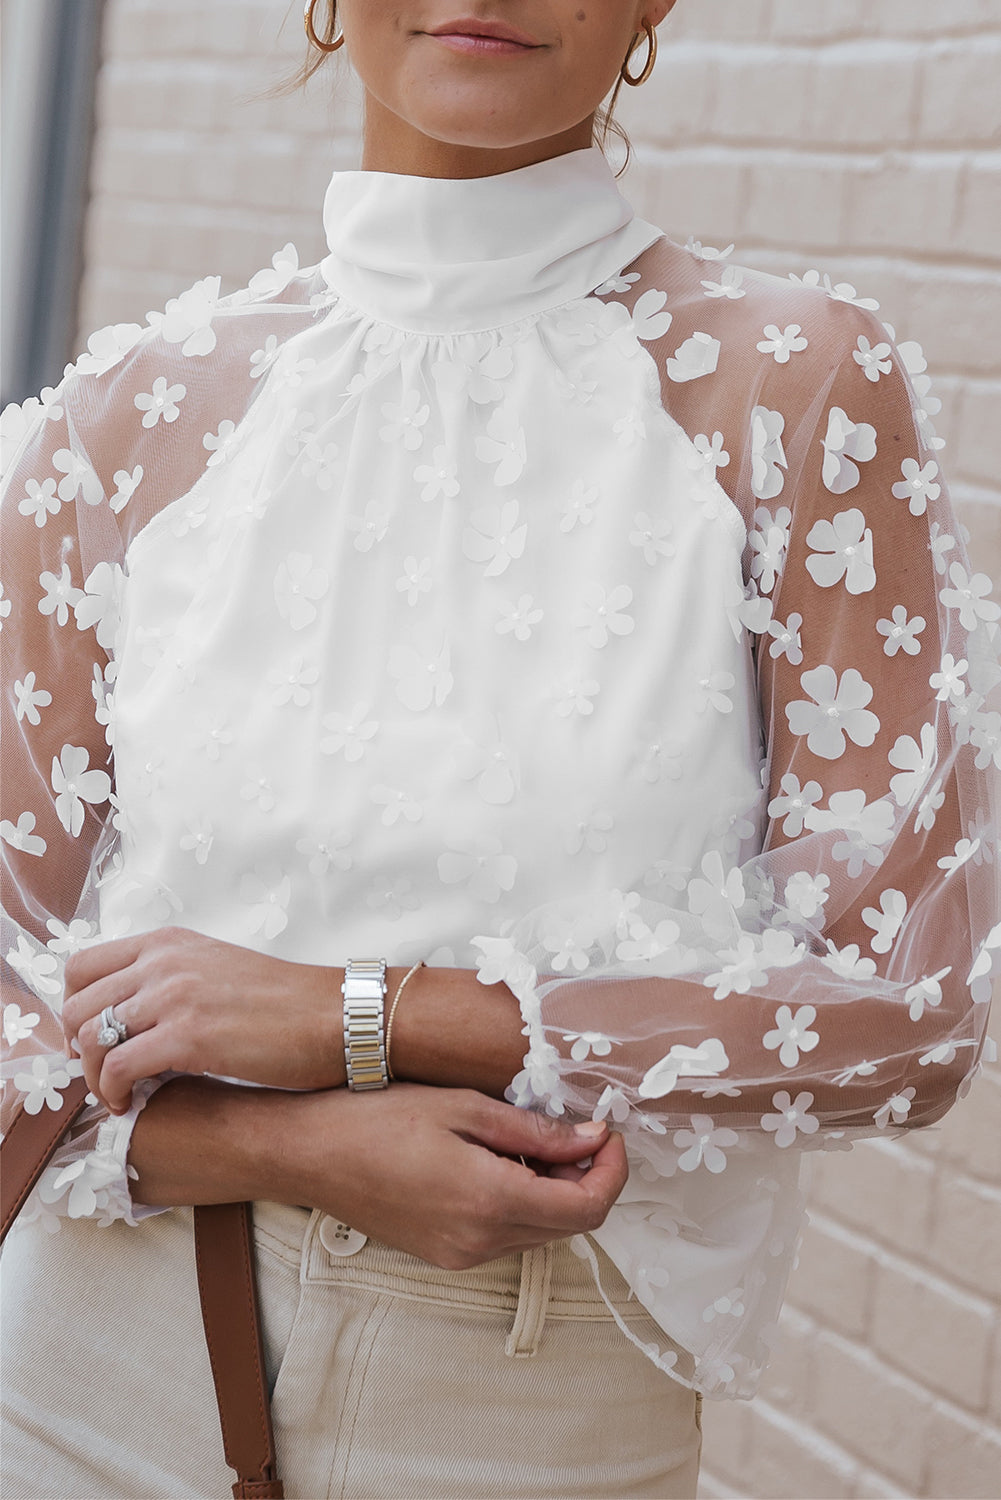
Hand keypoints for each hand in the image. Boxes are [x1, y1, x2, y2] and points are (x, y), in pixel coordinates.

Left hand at [61, 926, 339, 1112]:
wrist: (335, 1015)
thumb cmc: (286, 1003)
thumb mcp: (217, 970)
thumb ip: (171, 980)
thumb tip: (131, 1016)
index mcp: (168, 942)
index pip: (81, 967)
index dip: (75, 1009)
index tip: (93, 1038)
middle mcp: (163, 961)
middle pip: (76, 1005)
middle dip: (79, 1048)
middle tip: (103, 1073)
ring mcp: (174, 995)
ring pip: (90, 1037)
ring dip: (93, 1075)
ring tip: (116, 1095)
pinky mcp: (187, 1036)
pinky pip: (117, 1067)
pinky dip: (112, 1093)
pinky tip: (129, 1104)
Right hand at [291, 1083, 629, 1268]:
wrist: (309, 1154)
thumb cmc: (377, 1119)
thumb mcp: (463, 1108)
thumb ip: (534, 1130)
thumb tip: (591, 1139)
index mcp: (490, 1202)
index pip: (588, 1209)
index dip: (613, 1172)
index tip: (609, 1133)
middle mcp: (480, 1241)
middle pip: (570, 1225)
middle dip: (587, 1178)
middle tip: (579, 1129)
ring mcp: (461, 1254)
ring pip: (541, 1232)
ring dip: (555, 1191)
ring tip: (533, 1140)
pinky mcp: (446, 1254)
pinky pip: (508, 1235)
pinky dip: (523, 1202)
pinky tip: (502, 1162)